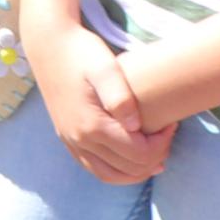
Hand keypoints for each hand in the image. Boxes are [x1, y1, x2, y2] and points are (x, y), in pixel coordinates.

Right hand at [38, 26, 170, 183]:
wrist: (48, 44)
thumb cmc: (81, 52)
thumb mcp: (105, 67)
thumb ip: (121, 97)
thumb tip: (136, 126)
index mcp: (91, 125)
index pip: (139, 154)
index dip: (162, 143)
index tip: (171, 123)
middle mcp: (79, 139)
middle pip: (128, 169)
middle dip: (154, 156)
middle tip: (166, 135)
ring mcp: (70, 141)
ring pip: (110, 175)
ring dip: (136, 171)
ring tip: (155, 154)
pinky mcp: (66, 137)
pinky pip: (94, 167)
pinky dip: (117, 170)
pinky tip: (130, 158)